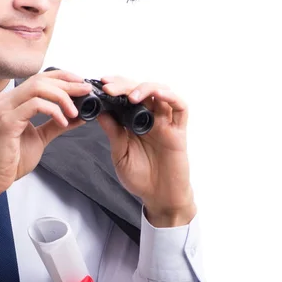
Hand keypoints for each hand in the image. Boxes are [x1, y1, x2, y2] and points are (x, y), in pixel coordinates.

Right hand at [0, 69, 90, 200]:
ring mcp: (4, 109)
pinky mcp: (7, 121)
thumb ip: (55, 124)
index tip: (80, 83)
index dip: (62, 77)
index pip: (38, 79)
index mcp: (10, 102)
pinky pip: (35, 105)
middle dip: (66, 84)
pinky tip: (62, 122)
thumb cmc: (9, 160)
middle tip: (84, 91)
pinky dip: (53, 111)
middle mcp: (5, 101)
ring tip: (74, 111)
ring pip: (38, 88)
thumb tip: (77, 116)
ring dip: (62, 96)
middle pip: (40, 80)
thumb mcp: (39, 137)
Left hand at [96, 76, 195, 226]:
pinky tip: (158, 95)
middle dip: (124, 85)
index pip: (124, 95)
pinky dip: (171, 97)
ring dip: (145, 88)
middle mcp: (149, 118)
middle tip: (109, 88)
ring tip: (131, 96)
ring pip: (160, 92)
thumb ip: (113, 132)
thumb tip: (100, 111)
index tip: (100, 84)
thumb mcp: (119, 153)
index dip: (114, 86)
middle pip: (140, 90)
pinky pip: (181, 108)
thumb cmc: (140, 177)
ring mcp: (165, 123)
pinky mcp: (179, 131)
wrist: (159, 197)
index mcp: (132, 121)